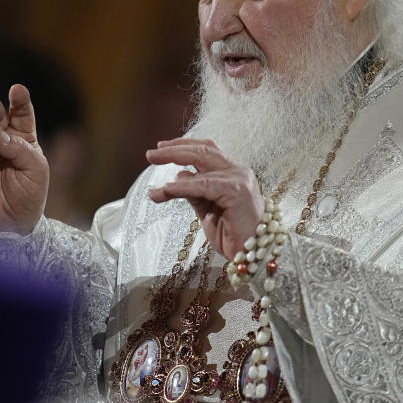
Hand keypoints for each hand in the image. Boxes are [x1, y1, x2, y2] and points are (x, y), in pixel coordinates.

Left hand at [145, 138, 263, 259]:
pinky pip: (203, 185)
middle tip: (150, 155)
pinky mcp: (237, 191)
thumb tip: (177, 174)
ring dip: (173, 167)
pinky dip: (183, 186)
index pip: (206, 149)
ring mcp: (240, 179)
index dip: (182, 145)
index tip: (160, 148)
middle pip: (203, 149)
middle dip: (173, 150)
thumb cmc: (233, 235)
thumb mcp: (207, 209)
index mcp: (232, 172)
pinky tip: (167, 190)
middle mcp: (238, 170)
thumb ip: (194, 192)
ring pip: (201, 162)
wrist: (252, 257)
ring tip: (154, 182)